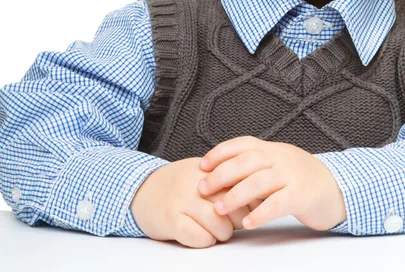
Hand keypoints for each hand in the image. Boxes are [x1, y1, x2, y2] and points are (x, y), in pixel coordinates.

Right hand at [130, 156, 259, 248]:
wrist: (141, 189)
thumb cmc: (179, 186)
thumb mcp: (203, 175)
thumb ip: (227, 182)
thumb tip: (256, 199)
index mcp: (209, 170)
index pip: (241, 185)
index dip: (249, 202)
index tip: (247, 209)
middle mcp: (197, 183)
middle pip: (233, 204)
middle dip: (238, 220)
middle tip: (232, 224)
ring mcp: (183, 200)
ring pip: (218, 223)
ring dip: (223, 233)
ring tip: (219, 232)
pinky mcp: (170, 219)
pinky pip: (197, 236)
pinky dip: (205, 241)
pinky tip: (202, 236)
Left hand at [197, 136, 346, 230]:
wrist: (335, 187)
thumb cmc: (300, 178)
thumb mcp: (278, 162)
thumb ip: (255, 164)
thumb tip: (220, 170)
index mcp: (272, 149)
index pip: (242, 144)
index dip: (220, 153)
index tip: (201, 166)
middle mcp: (280, 158)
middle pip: (246, 162)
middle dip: (221, 175)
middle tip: (203, 189)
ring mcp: (292, 175)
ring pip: (259, 182)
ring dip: (236, 195)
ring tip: (219, 209)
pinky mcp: (302, 195)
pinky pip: (278, 204)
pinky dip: (261, 213)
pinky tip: (248, 223)